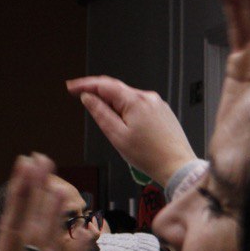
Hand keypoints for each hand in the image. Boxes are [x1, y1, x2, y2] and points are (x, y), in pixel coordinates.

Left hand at [0, 156, 86, 250]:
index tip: (27, 170)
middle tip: (41, 161)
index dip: (20, 201)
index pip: (13, 234)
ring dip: (53, 217)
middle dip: (34, 195)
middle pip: (29, 230)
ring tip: (62, 188)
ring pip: (48, 245)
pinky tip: (85, 231)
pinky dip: (77, 250)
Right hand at [67, 76, 195, 186]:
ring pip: (128, 97)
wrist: (177, 166)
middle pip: (117, 89)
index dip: (85, 84)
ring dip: (113, 103)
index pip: (105, 85)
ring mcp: (158, 104)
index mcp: (136, 101)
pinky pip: (140, 105)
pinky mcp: (163, 112)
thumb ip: (100, 113)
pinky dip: (127, 108)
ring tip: (108, 121)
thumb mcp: (117, 135)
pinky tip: (124, 122)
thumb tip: (88, 98)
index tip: (72, 87)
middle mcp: (149, 98)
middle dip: (98, 93)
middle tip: (80, 97)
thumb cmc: (150, 156)